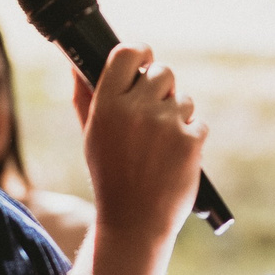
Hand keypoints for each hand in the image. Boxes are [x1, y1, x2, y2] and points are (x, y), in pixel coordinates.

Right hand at [75, 45, 205, 238]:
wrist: (134, 221)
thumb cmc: (110, 176)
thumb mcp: (91, 136)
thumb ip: (85, 97)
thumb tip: (76, 65)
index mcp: (106, 104)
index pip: (128, 53)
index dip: (140, 52)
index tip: (144, 60)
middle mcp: (135, 109)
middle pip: (162, 71)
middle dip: (162, 90)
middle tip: (153, 115)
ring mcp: (165, 124)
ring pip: (183, 99)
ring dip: (177, 117)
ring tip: (160, 146)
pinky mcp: (190, 140)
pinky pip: (198, 123)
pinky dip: (191, 139)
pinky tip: (174, 158)